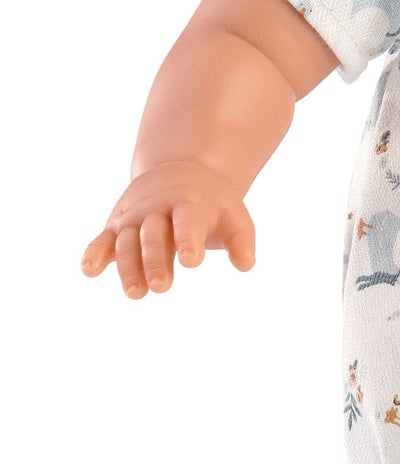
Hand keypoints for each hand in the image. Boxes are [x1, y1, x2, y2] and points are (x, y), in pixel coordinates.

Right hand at [81, 161, 255, 297]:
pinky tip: (89, 270)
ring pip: (128, 242)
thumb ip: (241, 239)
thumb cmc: (211, 203)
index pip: (187, 221)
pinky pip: (103, 240)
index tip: (192, 261)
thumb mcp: (233, 214)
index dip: (188, 239)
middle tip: (163, 286)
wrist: (179, 171)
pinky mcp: (117, 226)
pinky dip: (95, 253)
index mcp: (189, 203)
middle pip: (154, 236)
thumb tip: (246, 264)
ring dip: (128, 267)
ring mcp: (135, 218)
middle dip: (156, 260)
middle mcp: (158, 209)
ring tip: (135, 292)